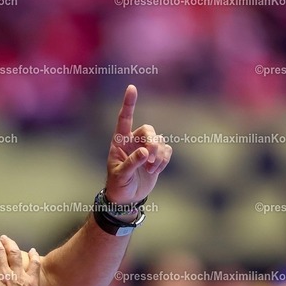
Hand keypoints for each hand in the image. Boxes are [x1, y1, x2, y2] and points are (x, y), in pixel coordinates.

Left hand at [106, 85, 171, 203]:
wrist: (127, 198)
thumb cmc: (118, 185)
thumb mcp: (120, 176)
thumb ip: (131, 163)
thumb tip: (145, 152)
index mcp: (119, 142)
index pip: (124, 119)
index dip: (129, 103)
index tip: (132, 87)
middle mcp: (133, 141)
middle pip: (149, 130)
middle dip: (153, 143)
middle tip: (150, 158)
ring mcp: (146, 148)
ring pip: (160, 140)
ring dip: (158, 155)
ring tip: (150, 169)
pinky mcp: (157, 156)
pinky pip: (167, 150)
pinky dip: (164, 160)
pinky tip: (154, 169)